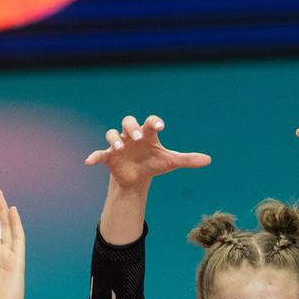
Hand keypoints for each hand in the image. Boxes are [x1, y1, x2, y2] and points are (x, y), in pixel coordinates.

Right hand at [84, 115, 210, 191]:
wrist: (137, 176)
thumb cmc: (154, 163)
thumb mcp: (170, 162)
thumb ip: (187, 160)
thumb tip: (209, 160)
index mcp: (147, 134)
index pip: (150, 122)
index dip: (154, 122)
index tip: (160, 126)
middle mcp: (131, 136)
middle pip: (128, 122)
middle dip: (132, 128)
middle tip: (138, 137)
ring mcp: (119, 145)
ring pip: (112, 135)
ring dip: (115, 140)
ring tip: (120, 149)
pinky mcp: (109, 157)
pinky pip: (99, 153)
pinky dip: (94, 156)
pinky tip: (89, 161)